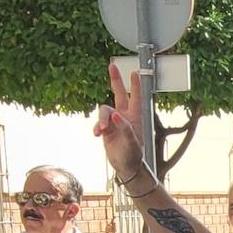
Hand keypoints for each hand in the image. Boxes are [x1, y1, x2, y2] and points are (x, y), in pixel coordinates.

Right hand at [93, 63, 145, 177]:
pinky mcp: (106, 129)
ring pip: (104, 111)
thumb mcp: (131, 142)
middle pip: (119, 93)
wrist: (125, 166)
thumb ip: (124, 127)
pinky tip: (97, 134)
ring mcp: (114, 122)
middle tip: (112, 66)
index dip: (135, 84)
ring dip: (102, 119)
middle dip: (116, 80)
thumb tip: (116, 115)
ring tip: (101, 130)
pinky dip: (97, 127)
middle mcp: (124, 116)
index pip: (136, 97)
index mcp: (135, 117)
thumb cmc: (133, 155)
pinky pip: (98, 123)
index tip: (134, 72)